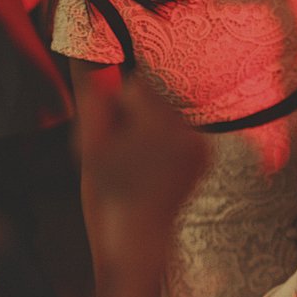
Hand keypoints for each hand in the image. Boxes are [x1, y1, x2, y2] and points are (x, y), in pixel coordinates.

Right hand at [80, 77, 207, 279]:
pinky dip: (168, 141)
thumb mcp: (91, 145)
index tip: (110, 128)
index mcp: (160, 124)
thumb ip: (94, 102)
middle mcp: (187, 130)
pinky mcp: (206, 156)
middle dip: (136, 114)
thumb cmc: (110, 190)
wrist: (140, 232)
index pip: (136, 87)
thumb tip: (96, 64)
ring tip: (138, 160)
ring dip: (151, 126)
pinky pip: (183, 132)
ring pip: (169, 115)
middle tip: (122, 147)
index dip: (117, 104)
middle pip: (156, 99)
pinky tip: (155, 164)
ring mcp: (201, 145)